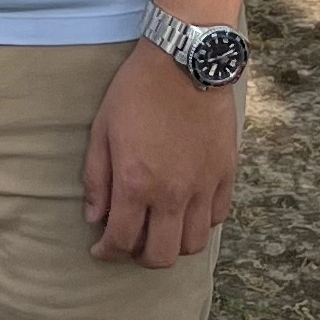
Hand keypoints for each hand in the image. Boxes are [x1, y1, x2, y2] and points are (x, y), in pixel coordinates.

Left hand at [83, 41, 240, 266]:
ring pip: (192, 244)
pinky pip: (216, 217)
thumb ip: (97, 179)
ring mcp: (203, 186)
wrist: (185, 61)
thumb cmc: (137, 92)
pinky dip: (200, 223)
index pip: (122, 241)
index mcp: (136, 183)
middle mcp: (172, 193)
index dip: (107, 252)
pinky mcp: (225, 174)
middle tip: (131, 243)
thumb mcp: (102, 131)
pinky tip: (186, 210)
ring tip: (160, 228)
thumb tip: (94, 217)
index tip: (101, 249)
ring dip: (173, 244)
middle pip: (161, 256)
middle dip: (141, 257)